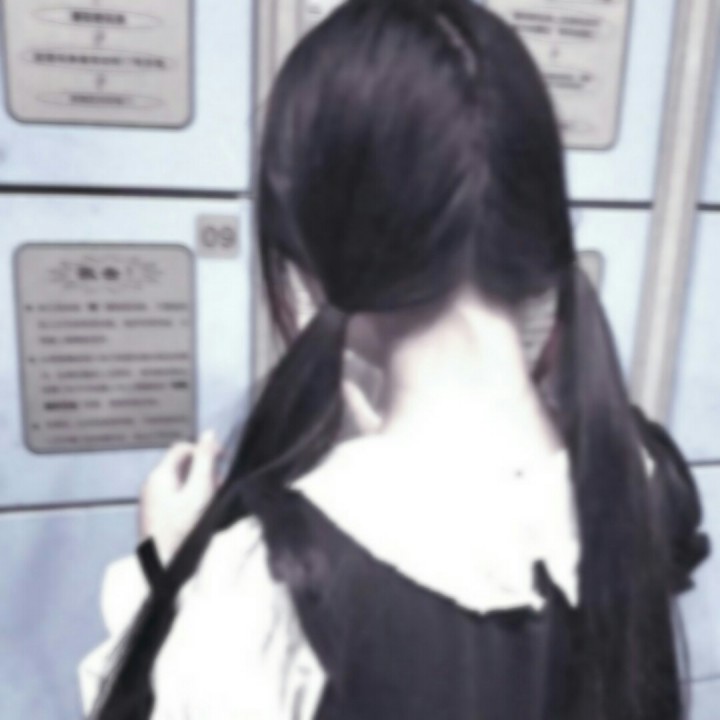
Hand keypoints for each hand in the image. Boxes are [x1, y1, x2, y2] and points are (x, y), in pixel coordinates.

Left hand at [139, 430, 220, 564]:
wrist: (162, 572)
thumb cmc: (182, 532)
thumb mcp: (200, 491)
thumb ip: (205, 461)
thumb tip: (209, 434)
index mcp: (160, 476)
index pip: (183, 448)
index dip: (205, 449)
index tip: (224, 461)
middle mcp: (152, 486)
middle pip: (182, 466)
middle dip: (204, 472)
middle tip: (220, 486)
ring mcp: (151, 503)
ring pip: (181, 484)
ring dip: (200, 488)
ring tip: (213, 504)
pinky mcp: (155, 519)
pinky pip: (176, 500)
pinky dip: (191, 502)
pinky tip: (201, 517)